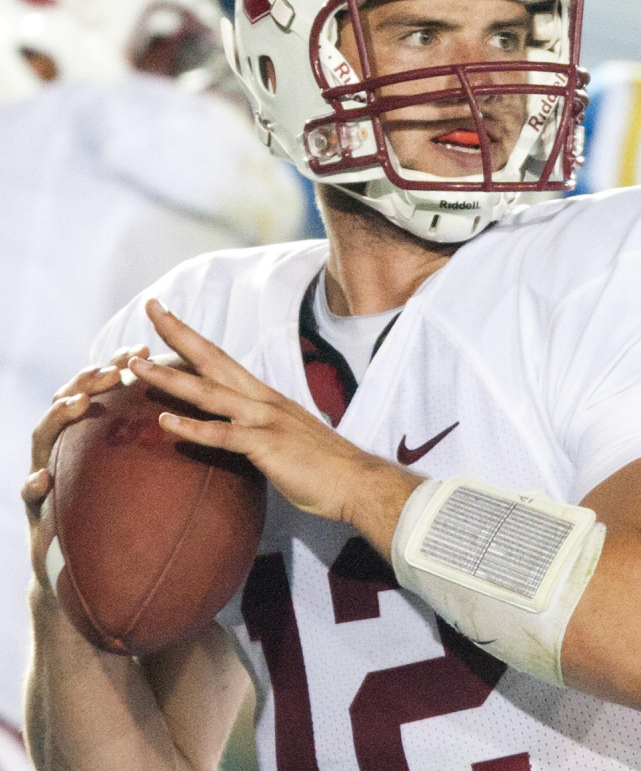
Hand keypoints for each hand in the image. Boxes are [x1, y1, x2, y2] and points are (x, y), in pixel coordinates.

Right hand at [22, 345, 149, 589]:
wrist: (89, 576)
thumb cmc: (124, 517)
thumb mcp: (144, 476)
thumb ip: (163, 447)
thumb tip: (215, 415)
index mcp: (95, 434)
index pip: (104, 389)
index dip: (119, 365)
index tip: (142, 347)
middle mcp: (67, 447)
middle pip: (69, 400)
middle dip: (87, 379)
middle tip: (112, 369)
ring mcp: (46, 472)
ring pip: (43, 436)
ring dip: (58, 416)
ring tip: (78, 404)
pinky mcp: (35, 511)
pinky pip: (28, 495)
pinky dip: (33, 486)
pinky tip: (44, 481)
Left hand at [127, 300, 423, 557]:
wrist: (356, 481)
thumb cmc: (321, 464)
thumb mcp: (283, 435)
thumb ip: (255, 426)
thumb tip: (231, 429)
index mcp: (263, 395)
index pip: (221, 358)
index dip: (191, 337)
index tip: (165, 315)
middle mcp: (262, 399)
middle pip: (212, 358)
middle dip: (179, 333)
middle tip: (150, 307)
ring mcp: (265, 420)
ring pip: (209, 392)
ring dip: (170, 378)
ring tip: (136, 366)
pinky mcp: (267, 446)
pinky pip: (224, 435)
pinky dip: (193, 429)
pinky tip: (164, 424)